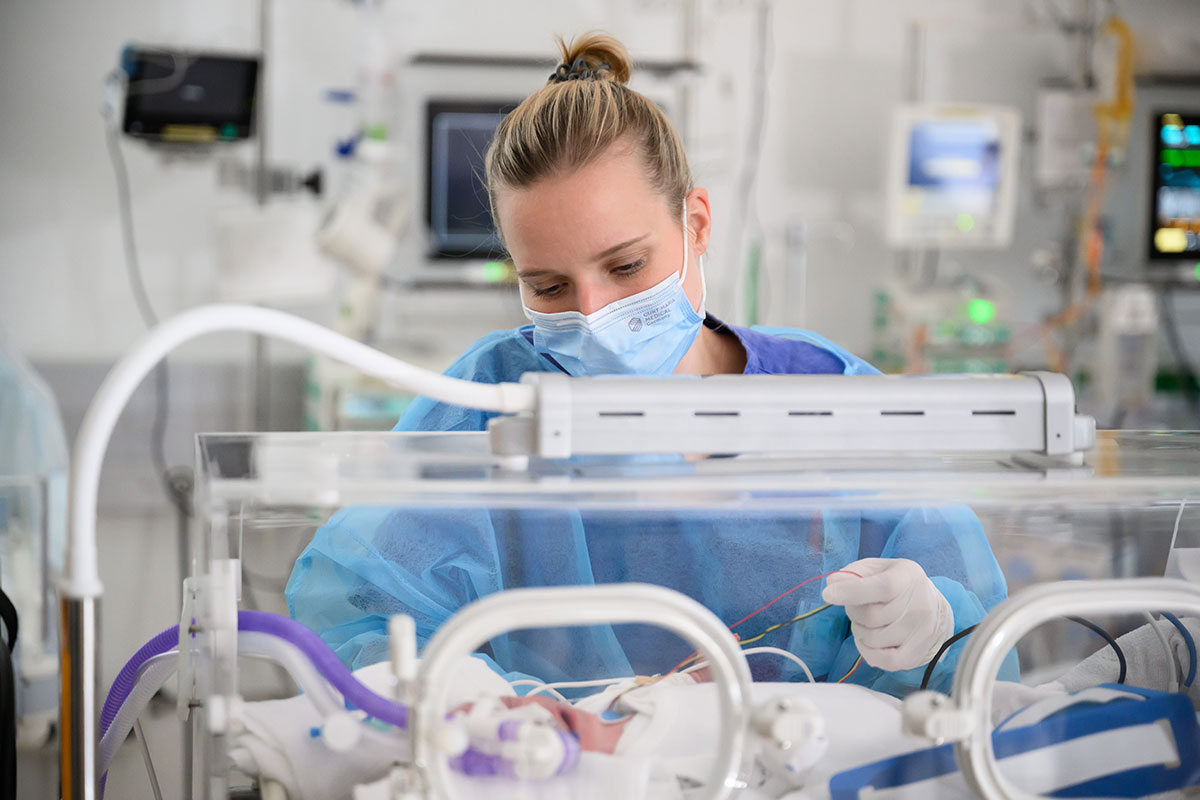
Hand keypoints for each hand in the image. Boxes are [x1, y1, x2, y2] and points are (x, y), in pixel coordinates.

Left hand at [821, 558, 952, 671]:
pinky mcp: (917, 654)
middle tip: (857, 606)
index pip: (881, 587)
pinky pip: (884, 660)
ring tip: (866, 622)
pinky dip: (867, 652)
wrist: (932, 608)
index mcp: (908, 578)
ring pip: (873, 639)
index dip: (851, 591)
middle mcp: (919, 606)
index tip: (828, 594)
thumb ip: (853, 573)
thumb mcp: (877, 568)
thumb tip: (832, 584)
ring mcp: (921, 633)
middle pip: (871, 616)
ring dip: (860, 631)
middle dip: (853, 612)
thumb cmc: (897, 585)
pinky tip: (867, 641)